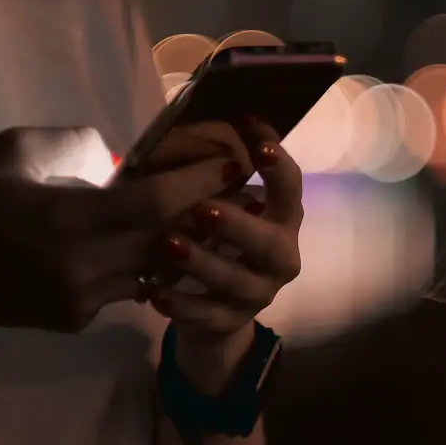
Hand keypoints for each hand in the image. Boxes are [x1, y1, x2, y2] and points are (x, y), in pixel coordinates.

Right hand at [0, 126, 243, 340]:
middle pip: (169, 238)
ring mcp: (85, 298)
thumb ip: (68, 144)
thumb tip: (118, 155)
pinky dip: (146, 263)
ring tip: (214, 213)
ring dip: (186, 241)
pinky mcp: (80, 319)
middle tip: (242, 186)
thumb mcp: (8, 153)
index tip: (233, 161)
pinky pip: (128, 286)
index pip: (154, 202)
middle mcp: (85, 265)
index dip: (200, 182)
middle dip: (209, 211)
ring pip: (155, 268)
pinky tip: (158, 243)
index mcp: (67, 219)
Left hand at [147, 120, 303, 390]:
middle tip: (203, 209)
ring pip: (234, 281)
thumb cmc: (217, 239)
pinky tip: (155, 292)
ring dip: (202, 261)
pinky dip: (181, 305)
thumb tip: (192, 122)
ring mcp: (257, 293)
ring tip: (168, 244)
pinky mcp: (229, 322)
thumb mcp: (222, 205)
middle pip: (270, 242)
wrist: (216, 312)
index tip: (254, 140)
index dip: (277, 165)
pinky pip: (206, 315)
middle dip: (238, 225)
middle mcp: (279, 257)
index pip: (290, 188)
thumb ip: (215, 174)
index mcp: (282, 219)